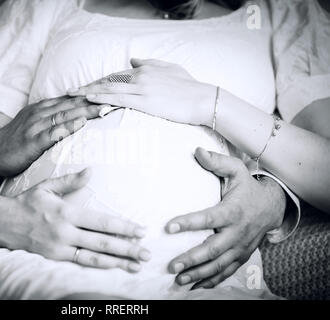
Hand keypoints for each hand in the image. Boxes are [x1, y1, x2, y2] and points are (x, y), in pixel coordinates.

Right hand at [0, 96, 105, 178]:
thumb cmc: (18, 140)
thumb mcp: (37, 123)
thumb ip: (55, 118)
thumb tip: (77, 115)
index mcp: (44, 107)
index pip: (73, 98)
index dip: (93, 94)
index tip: (113, 92)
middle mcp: (41, 112)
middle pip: (73, 104)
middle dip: (95, 100)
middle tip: (117, 98)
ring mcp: (36, 125)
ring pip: (64, 115)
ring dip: (86, 111)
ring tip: (105, 109)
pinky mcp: (31, 140)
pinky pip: (51, 133)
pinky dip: (66, 128)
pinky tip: (79, 125)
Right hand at [0, 168, 150, 272]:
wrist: (0, 222)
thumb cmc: (26, 201)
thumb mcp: (47, 186)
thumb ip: (71, 181)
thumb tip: (91, 171)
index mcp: (67, 212)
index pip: (101, 221)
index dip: (123, 227)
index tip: (141, 230)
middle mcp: (65, 232)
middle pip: (102, 242)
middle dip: (127, 248)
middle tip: (147, 253)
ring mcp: (59, 248)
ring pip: (94, 257)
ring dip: (118, 262)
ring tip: (137, 266)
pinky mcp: (53, 258)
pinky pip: (80, 264)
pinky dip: (98, 266)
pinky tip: (113, 268)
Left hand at [68, 58, 215, 125]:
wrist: (204, 99)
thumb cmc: (189, 87)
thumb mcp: (170, 69)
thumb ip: (150, 64)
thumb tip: (133, 61)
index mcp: (144, 70)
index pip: (114, 77)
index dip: (97, 82)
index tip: (83, 88)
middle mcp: (140, 76)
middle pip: (106, 81)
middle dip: (86, 87)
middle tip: (68, 92)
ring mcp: (141, 88)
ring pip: (108, 89)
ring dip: (88, 91)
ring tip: (71, 95)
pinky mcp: (145, 101)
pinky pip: (118, 98)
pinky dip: (101, 97)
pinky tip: (88, 99)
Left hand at [165, 148, 285, 287]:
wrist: (272, 207)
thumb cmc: (247, 188)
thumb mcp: (236, 171)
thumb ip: (217, 162)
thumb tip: (197, 151)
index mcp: (232, 211)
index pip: (208, 218)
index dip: (188, 222)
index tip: (168, 226)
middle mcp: (237, 232)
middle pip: (213, 249)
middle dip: (192, 258)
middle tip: (172, 265)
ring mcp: (240, 247)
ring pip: (219, 265)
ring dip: (198, 274)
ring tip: (179, 279)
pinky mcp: (241, 256)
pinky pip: (227, 272)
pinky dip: (212, 281)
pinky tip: (195, 287)